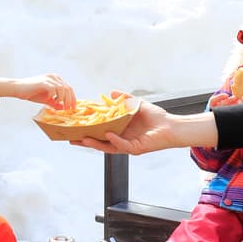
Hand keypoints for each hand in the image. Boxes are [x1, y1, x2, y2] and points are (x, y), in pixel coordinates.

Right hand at [0, 74, 75, 109]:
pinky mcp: (43, 82)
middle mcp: (54, 77)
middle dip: (69, 100)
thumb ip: (55, 103)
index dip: (73, 98)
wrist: (19, 89)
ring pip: (62, 88)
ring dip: (62, 99)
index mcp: (56, 79)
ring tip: (59, 105)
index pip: (69, 88)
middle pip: (67, 88)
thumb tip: (62, 108)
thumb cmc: (32, 93)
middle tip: (68, 109)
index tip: (73, 108)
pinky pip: (53, 88)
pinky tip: (51, 100)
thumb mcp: (46, 99)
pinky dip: (54, 95)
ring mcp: (49, 78)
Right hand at [75, 96, 214, 154]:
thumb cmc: (156, 117)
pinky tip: (108, 134)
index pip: (100, 133)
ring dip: (95, 143)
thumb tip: (112, 92)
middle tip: (71, 139)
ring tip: (83, 138)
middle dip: (85, 142)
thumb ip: (124, 99)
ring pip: (108, 147)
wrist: (171, 126)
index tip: (75, 128)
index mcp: (120, 132)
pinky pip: (122, 146)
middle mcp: (121, 141)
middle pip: (99, 143)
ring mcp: (128, 146)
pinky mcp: (136, 149)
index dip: (88, 131)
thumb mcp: (136, 105)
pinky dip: (115, 140)